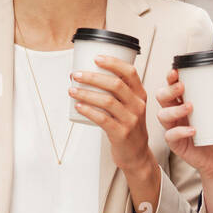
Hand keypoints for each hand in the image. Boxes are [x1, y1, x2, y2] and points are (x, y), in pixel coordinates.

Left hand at [68, 54, 149, 172]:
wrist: (136, 154)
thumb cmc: (128, 127)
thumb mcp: (130, 107)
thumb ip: (117, 93)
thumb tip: (88, 75)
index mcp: (140, 95)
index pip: (130, 73)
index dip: (113, 63)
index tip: (96, 58)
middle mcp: (137, 105)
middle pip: (116, 85)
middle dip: (93, 77)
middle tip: (76, 74)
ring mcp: (131, 120)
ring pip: (107, 101)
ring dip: (86, 93)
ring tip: (72, 90)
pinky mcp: (121, 133)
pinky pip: (102, 119)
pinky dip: (88, 111)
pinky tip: (78, 106)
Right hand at [155, 67, 212, 179]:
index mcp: (185, 100)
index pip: (172, 85)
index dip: (170, 77)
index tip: (177, 71)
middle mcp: (176, 112)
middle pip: (162, 96)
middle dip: (169, 90)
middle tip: (182, 86)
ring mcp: (174, 127)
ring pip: (163, 115)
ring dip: (174, 109)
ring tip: (190, 107)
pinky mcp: (176, 143)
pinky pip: (170, 136)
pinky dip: (180, 131)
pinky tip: (193, 130)